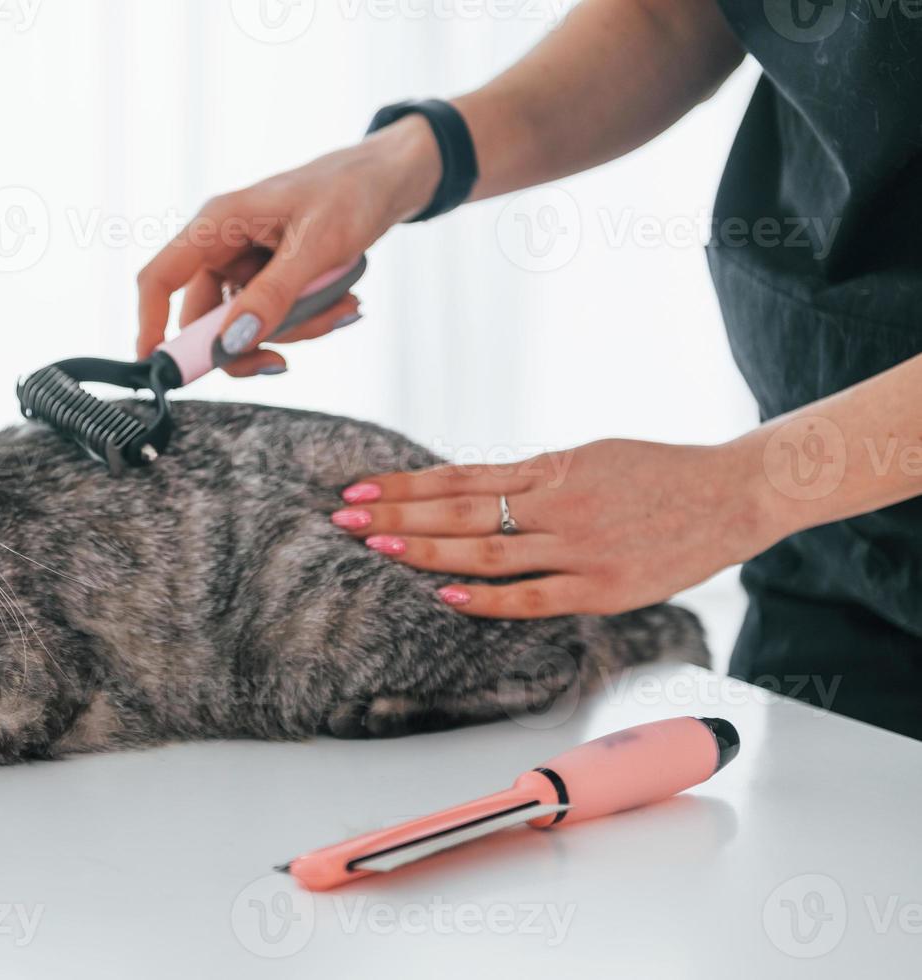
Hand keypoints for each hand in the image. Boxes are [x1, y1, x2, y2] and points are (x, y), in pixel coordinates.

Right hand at [134, 118, 440, 376]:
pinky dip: (308, 320)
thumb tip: (231, 343)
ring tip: (344, 303)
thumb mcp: (317, 246)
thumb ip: (274, 296)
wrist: (388, 180)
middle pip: (207, 318)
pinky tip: (343, 300)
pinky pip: (274, 318)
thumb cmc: (351, 193)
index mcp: (218, 224)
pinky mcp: (268, 278)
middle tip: (285, 358)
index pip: (161, 277)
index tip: (158, 367)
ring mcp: (245, 264)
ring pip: (246, 326)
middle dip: (252, 340)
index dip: (149, 322)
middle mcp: (223, 245)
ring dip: (296, 329)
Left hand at [331, 438, 783, 617]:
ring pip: (486, 551)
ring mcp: (580, 547)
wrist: (734, 494)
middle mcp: (558, 504)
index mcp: (551, 468)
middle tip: (343, 515)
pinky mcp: (603, 588)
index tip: (358, 487)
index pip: (459, 478)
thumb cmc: (657, 474)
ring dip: (425, 549)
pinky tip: (443, 592)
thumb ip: (533, 478)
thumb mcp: (588, 457)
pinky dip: (486, 596)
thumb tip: (471, 491)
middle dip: (396, 514)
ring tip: (375, 545)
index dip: (405, 484)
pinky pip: (532, 596)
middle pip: (459, 511)